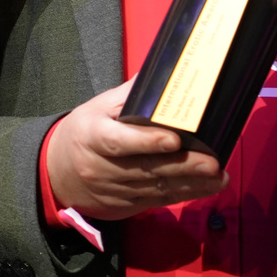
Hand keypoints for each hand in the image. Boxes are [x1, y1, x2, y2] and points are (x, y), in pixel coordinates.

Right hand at [44, 81, 225, 220]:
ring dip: (191, 184)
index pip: (119, 142)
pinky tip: (207, 187)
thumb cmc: (83, 133)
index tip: (175, 140)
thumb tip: (165, 70)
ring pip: (156, 190)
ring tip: (219, 176)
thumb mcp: (97, 108)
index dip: (147, 142)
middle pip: (146, 169)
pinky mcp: (125, 207)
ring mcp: (114, 191)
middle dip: (183, 167)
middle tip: (212, 162)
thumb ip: (131, 94)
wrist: (57, 173)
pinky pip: (158, 201)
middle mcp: (101, 168)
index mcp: (92, 137)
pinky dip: (184, 194)